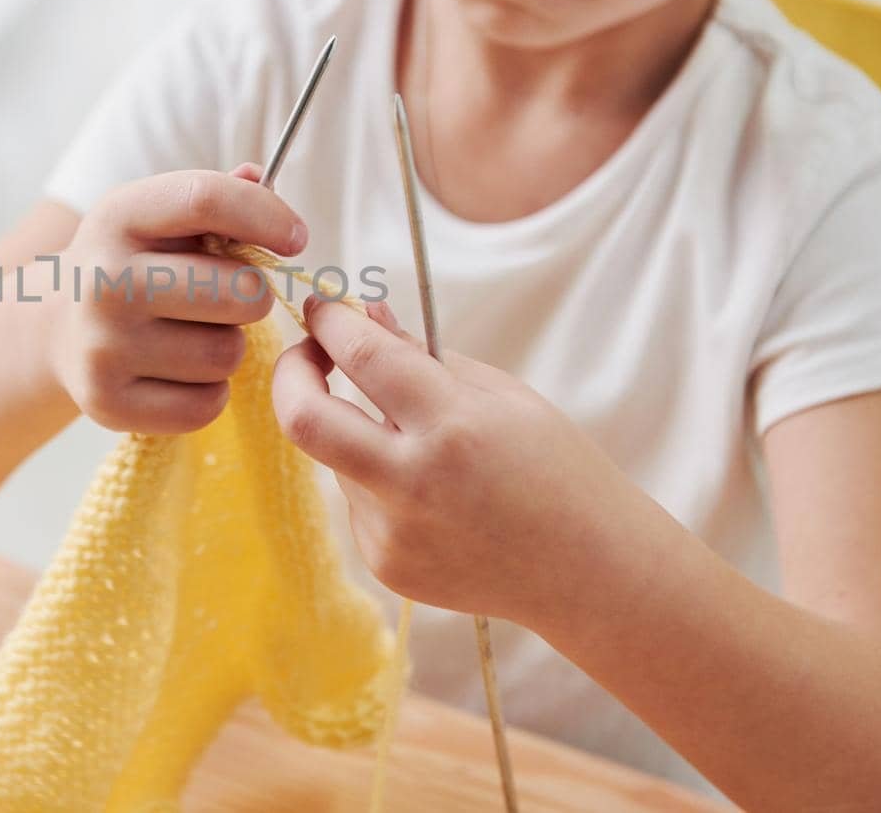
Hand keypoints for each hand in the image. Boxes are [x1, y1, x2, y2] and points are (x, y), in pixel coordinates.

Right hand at [45, 164, 307, 434]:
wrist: (55, 327)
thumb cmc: (131, 263)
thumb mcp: (157, 217)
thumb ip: (214, 198)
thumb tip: (262, 180)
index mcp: (118, 217)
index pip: (207, 200)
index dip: (268, 216)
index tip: (295, 239)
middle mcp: (104, 281)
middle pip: (239, 290)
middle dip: (251, 293)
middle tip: (229, 296)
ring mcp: (102, 347)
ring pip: (227, 353)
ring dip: (227, 345)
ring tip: (193, 333)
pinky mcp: (108, 403)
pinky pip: (207, 404)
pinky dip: (208, 392)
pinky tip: (179, 372)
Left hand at [271, 295, 658, 629]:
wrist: (589, 573)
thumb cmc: (556, 469)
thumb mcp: (502, 395)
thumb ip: (422, 355)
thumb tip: (362, 315)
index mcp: (452, 426)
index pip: (362, 357)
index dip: (331, 322)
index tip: (323, 306)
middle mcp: (413, 482)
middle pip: (303, 419)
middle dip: (290, 372)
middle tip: (307, 352)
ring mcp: (393, 531)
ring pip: (337, 458)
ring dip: (358, 434)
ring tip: (425, 449)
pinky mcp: (385, 563)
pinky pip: (358, 500)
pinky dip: (379, 480)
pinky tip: (437, 499)